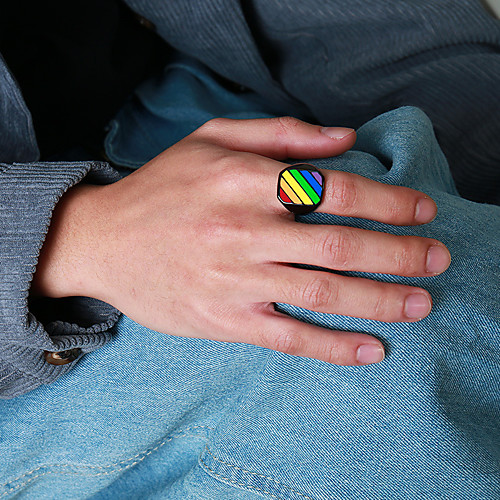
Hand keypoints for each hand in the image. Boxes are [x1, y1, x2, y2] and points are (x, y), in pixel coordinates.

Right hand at [33, 117, 449, 365]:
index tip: (421, 211)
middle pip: (340, 246)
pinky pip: (287, 338)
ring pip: (322, 294)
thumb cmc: (161, 187)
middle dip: (400, 253)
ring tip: (421, 303)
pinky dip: (333, 348)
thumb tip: (346, 140)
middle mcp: (242, 231)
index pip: (336, 190)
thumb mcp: (212, 138)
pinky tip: (371, 350)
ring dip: (380, 301)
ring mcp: (233, 281)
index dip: (389, 201)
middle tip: (437, 258)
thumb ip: (282, 133)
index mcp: (243, 181)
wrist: (102, 240)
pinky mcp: (222, 320)